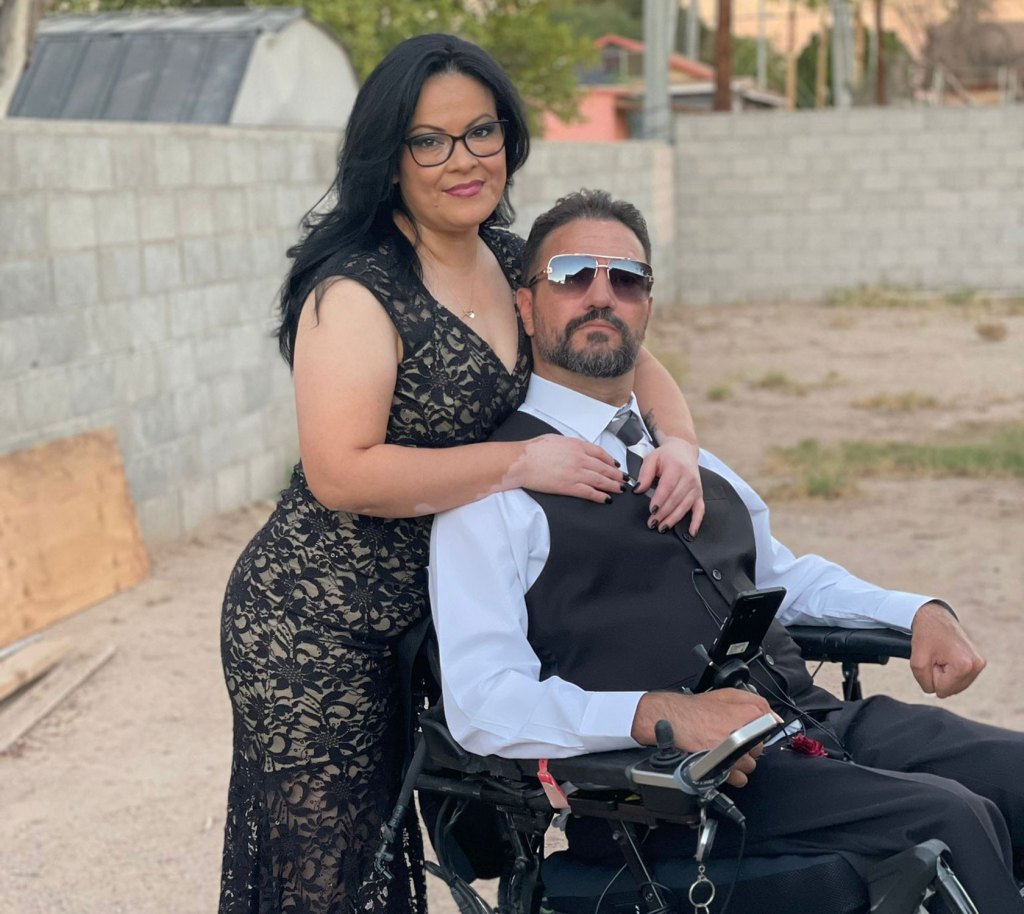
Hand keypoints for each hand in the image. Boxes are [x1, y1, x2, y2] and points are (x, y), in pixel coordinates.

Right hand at [509, 434, 627, 503]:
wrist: (522, 461)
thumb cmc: (534, 449)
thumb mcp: (556, 439)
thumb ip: (570, 444)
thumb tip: (576, 448)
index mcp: (577, 445)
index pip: (600, 453)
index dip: (611, 460)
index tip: (616, 465)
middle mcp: (580, 459)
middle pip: (604, 467)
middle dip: (616, 474)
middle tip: (624, 480)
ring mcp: (576, 473)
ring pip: (600, 480)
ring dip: (613, 486)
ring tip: (620, 490)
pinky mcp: (569, 487)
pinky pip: (589, 492)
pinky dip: (600, 496)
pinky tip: (606, 499)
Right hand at [631, 689, 777, 787]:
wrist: (671, 722)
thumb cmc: (695, 709)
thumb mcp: (727, 695)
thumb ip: (755, 701)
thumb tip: (774, 717)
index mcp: (748, 714)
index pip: (770, 726)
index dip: (757, 727)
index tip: (749, 728)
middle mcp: (744, 735)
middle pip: (760, 748)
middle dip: (748, 745)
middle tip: (732, 738)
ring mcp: (734, 754)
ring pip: (750, 764)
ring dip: (740, 761)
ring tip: (725, 751)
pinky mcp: (724, 769)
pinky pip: (740, 778)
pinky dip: (732, 774)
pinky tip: (722, 763)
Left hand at [634, 437, 704, 535]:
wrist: (684, 450)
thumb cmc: (666, 456)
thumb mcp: (652, 458)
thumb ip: (644, 474)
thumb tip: (638, 490)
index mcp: (676, 468)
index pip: (668, 487)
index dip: (660, 500)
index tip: (652, 510)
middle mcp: (688, 479)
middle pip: (676, 499)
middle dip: (663, 513)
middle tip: (652, 523)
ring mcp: (695, 488)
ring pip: (685, 506)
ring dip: (673, 519)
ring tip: (662, 528)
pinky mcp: (699, 495)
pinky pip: (700, 510)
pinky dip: (696, 522)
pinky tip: (691, 533)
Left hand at [909, 601, 985, 697]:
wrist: (935, 617)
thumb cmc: (926, 636)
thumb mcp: (917, 662)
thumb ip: (925, 682)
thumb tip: (936, 693)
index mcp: (964, 666)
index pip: (941, 690)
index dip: (931, 675)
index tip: (932, 658)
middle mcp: (976, 666)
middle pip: (950, 690)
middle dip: (938, 676)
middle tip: (936, 656)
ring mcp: (980, 664)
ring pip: (955, 686)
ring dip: (944, 675)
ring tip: (942, 656)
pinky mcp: (979, 662)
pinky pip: (960, 679)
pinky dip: (951, 672)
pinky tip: (948, 657)